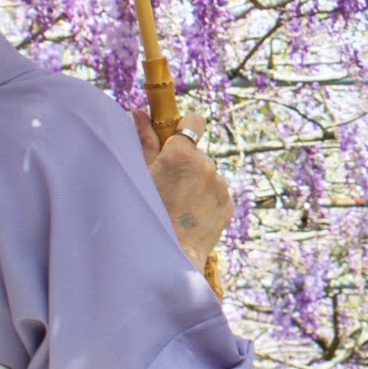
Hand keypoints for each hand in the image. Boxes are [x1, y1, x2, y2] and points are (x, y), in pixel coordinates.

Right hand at [131, 106, 233, 266]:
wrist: (168, 256)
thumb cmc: (145, 213)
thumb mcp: (139, 175)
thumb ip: (142, 141)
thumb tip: (139, 113)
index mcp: (181, 153)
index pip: (193, 121)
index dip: (185, 127)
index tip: (177, 140)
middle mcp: (206, 165)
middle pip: (197, 154)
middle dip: (186, 164)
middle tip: (168, 186)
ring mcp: (220, 185)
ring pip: (208, 174)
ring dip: (197, 182)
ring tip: (178, 206)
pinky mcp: (228, 204)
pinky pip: (217, 192)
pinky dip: (206, 199)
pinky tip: (190, 215)